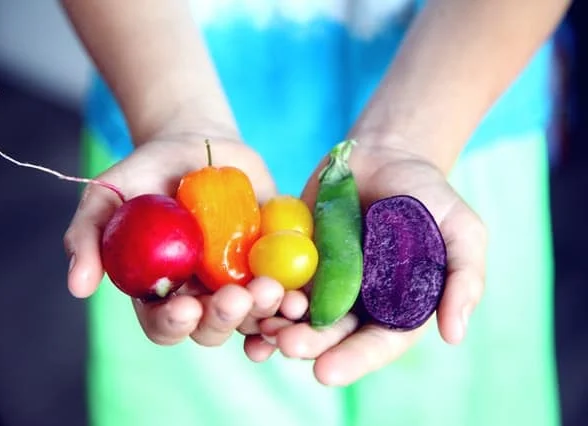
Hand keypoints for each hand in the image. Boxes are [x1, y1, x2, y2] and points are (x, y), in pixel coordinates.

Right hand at [63, 134, 285, 346]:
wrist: (199, 144)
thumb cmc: (148, 171)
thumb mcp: (109, 194)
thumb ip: (89, 235)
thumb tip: (78, 287)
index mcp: (160, 290)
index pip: (164, 323)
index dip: (174, 324)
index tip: (186, 306)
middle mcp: (201, 295)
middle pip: (213, 327)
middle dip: (225, 318)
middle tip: (238, 297)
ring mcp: (239, 281)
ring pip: (254, 316)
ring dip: (265, 313)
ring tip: (273, 291)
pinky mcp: (272, 263)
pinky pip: (286, 291)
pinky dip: (294, 301)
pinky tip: (301, 300)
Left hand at [245, 143, 486, 384]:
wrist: (385, 156)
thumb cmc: (429, 195)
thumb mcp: (461, 230)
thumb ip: (464, 277)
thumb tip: (454, 334)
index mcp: (396, 306)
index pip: (377, 343)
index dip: (354, 359)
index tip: (326, 372)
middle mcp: (357, 301)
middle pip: (331, 333)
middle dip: (309, 343)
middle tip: (287, 345)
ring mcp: (323, 279)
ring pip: (299, 313)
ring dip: (279, 324)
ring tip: (262, 328)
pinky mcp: (296, 256)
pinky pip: (276, 279)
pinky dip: (261, 293)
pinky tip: (244, 299)